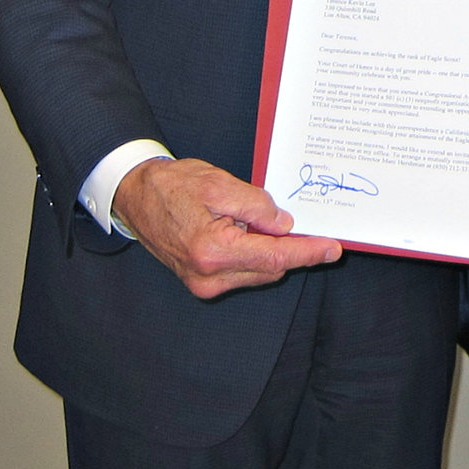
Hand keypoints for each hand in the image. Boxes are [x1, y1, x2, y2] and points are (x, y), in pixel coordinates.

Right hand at [113, 157, 341, 298]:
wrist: (135, 197)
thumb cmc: (172, 186)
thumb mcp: (219, 184)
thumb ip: (256, 206)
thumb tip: (285, 226)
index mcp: (212, 251)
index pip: (275, 257)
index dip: (308, 252)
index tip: (333, 248)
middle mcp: (208, 276)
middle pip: (271, 268)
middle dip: (292, 248)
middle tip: (307, 224)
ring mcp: (204, 284)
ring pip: (259, 272)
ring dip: (272, 251)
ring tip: (264, 222)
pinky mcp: (202, 283)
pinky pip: (243, 272)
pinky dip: (255, 255)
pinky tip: (251, 233)